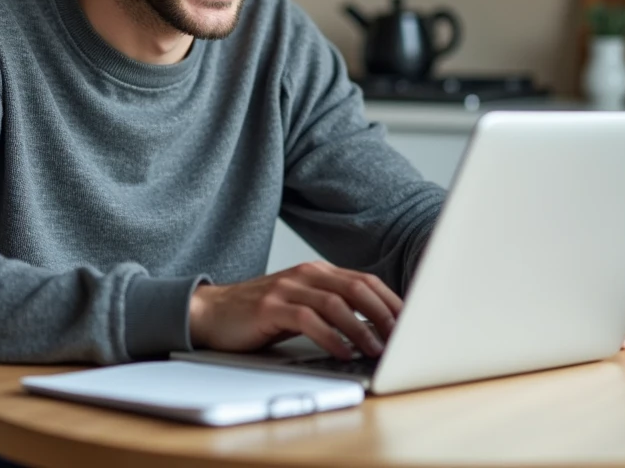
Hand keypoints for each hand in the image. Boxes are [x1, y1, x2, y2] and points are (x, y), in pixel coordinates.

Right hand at [189, 261, 401, 359]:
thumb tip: (376, 330)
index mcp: (319, 272)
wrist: (211, 312)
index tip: (413, 324)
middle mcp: (306, 274)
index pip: (367, 281)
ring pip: (336, 303)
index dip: (393, 301)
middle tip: (403, 338)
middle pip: (358, 288)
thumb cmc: (261, 314)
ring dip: (361, 328)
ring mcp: (288, 288)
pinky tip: (343, 352)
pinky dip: (330, 337)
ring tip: (377, 349)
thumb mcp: (302, 304)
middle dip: (385, 314)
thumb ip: (333, 309)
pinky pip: (308, 320)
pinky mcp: (270, 307)